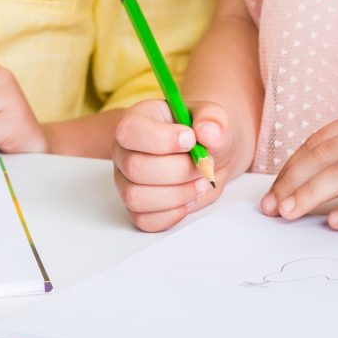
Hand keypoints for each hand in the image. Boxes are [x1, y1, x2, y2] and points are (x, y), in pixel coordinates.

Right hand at [112, 98, 235, 231]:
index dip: (160, 140)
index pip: (128, 131)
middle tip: (204, 165)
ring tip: (201, 182)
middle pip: (135, 168)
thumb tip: (208, 133)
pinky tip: (189, 198)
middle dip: (178, 171)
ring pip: (135, 197)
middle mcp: (125, 151)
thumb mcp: (213, 116)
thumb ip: (212, 119)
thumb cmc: (204, 132)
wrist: (211, 154)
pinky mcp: (137, 207)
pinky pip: (144, 220)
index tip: (191, 140)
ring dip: (177, 194)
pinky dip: (172, 214)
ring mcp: (127, 181)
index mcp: (136, 120)